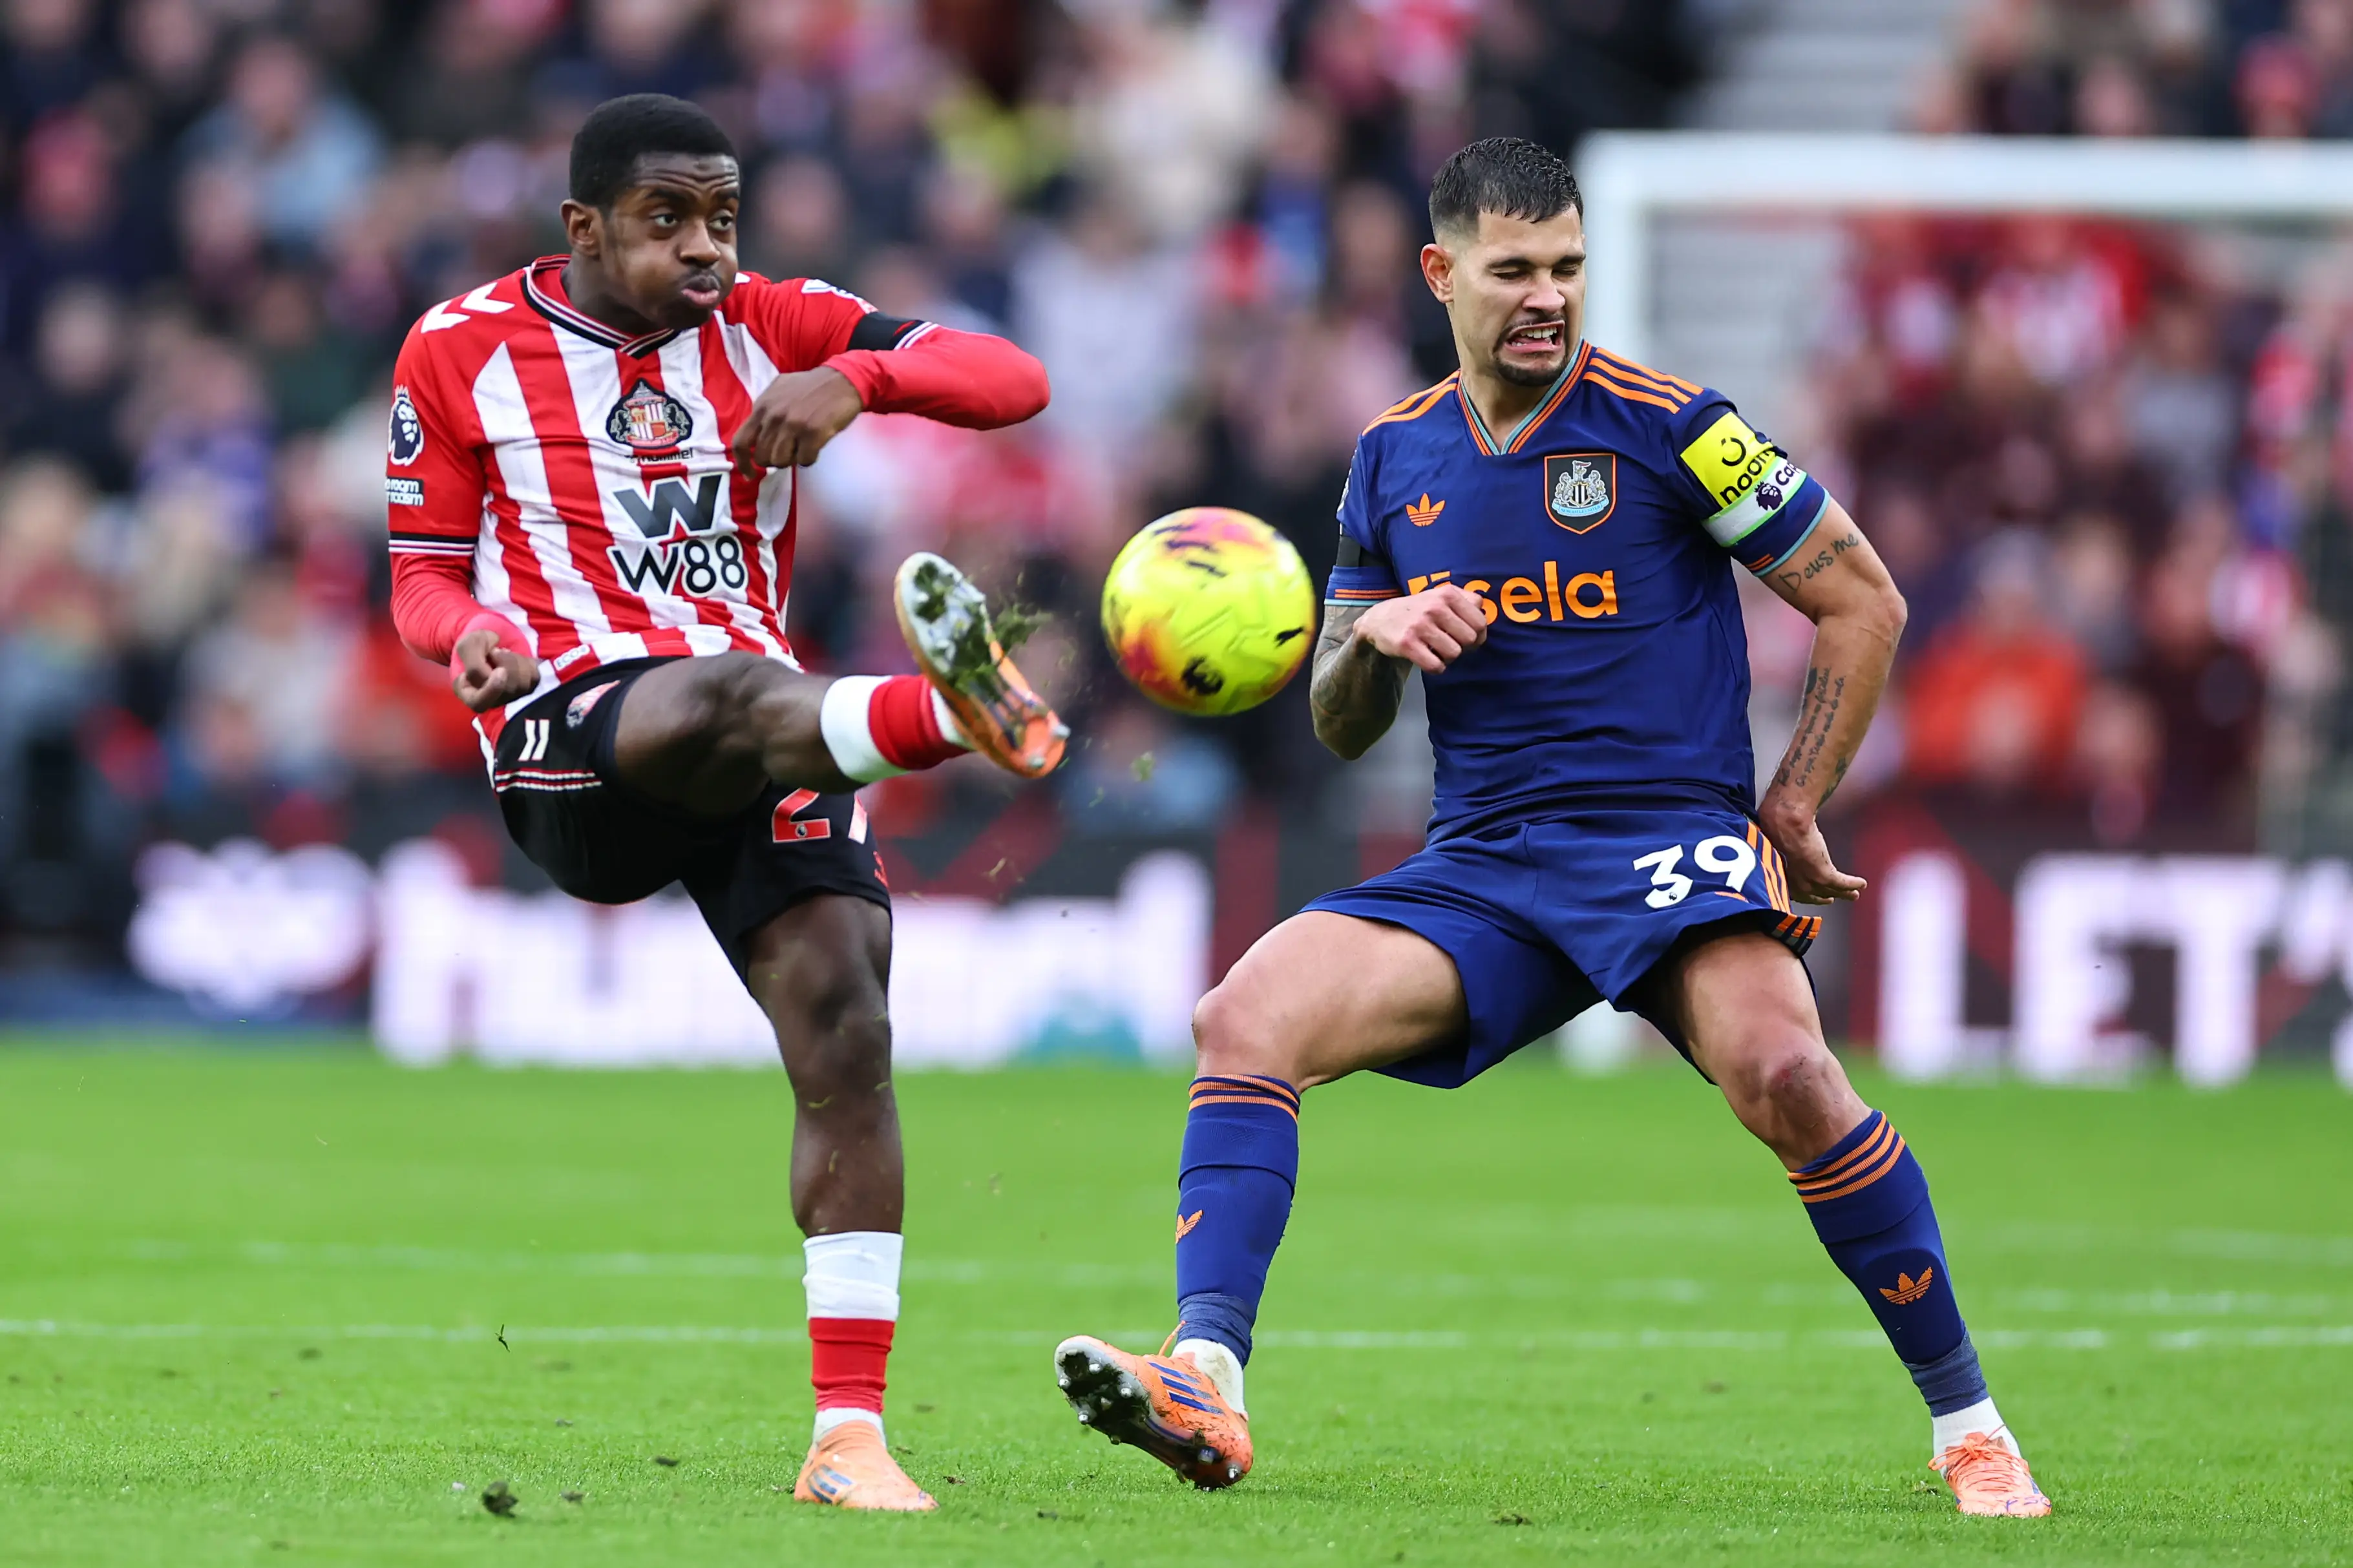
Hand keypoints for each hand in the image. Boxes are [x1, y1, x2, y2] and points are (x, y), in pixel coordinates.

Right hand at [451, 628, 538, 713]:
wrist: (493, 640)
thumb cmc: (477, 645)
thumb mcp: (468, 647)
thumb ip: (475, 663)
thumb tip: (495, 675)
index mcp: (469, 694)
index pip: (479, 703)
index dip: (493, 689)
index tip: (500, 670)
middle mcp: (491, 700)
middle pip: (506, 690)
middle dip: (505, 664)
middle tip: (495, 651)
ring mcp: (510, 696)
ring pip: (522, 684)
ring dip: (514, 661)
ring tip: (503, 653)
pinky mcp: (527, 688)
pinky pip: (533, 677)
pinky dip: (525, 661)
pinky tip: (515, 657)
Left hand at [730, 366, 862, 473]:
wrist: (842, 380)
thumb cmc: (811, 386)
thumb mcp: (778, 391)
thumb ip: (765, 411)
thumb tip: (756, 436)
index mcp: (762, 406)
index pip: (741, 442)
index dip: (743, 463)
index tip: (750, 474)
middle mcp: (774, 416)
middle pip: (762, 457)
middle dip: (774, 460)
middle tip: (788, 453)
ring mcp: (793, 425)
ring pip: (781, 462)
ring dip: (792, 460)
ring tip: (802, 448)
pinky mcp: (813, 433)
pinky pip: (804, 461)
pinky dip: (810, 458)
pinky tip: (815, 446)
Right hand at [1354, 585, 1488, 673]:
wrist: (1378, 619)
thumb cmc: (1418, 610)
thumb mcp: (1440, 596)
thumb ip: (1467, 601)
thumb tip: (1485, 623)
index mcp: (1448, 594)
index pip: (1480, 621)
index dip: (1478, 634)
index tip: (1465, 637)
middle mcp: (1435, 607)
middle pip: (1470, 639)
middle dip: (1464, 647)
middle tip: (1451, 645)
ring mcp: (1420, 625)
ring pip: (1455, 653)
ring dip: (1449, 658)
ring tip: (1437, 651)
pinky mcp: (1407, 644)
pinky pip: (1436, 666)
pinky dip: (1436, 667)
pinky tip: (1428, 659)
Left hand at [1758, 799, 1866, 904]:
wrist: (1784, 824)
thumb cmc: (1774, 828)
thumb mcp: (1775, 846)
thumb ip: (1779, 853)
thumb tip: (1779, 847)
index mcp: (1778, 877)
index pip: (1793, 891)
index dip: (1804, 893)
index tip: (1811, 894)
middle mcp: (1792, 884)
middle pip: (1813, 895)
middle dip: (1824, 897)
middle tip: (1832, 898)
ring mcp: (1808, 881)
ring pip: (1830, 890)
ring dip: (1844, 892)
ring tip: (1854, 893)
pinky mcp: (1823, 875)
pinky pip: (1842, 883)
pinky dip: (1853, 884)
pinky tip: (1861, 884)